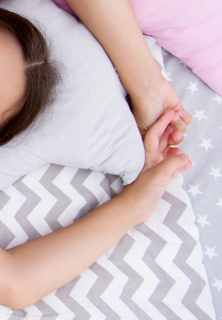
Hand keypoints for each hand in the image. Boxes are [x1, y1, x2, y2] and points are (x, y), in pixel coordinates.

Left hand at [119, 111, 192, 225]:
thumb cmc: (143, 191)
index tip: (171, 111)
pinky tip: (187, 162)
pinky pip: (172, 167)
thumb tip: (184, 155)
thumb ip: (173, 163)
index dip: (163, 122)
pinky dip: (179, 163)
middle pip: (162, 141)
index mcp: (147, 155)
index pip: (155, 133)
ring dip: (176, 148)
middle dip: (171, 132)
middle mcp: (150, 160)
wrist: (134, 208)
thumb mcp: (160, 174)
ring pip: (168, 154)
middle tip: (182, 126)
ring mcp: (155, 169)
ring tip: (183, 145)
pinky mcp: (159, 179)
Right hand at [130, 74, 190, 145]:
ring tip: (173, 115)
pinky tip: (177, 112)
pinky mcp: (179, 112)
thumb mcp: (143, 129)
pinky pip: (187, 121)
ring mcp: (171, 120)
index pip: (164, 146)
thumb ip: (151, 141)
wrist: (151, 91)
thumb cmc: (143, 109)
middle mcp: (162, 128)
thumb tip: (156, 153)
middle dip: (175, 138)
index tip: (171, 150)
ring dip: (178, 124)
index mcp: (152, 134)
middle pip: (174, 140)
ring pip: (182, 131)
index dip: (169, 149)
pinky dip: (184, 118)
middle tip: (174, 133)